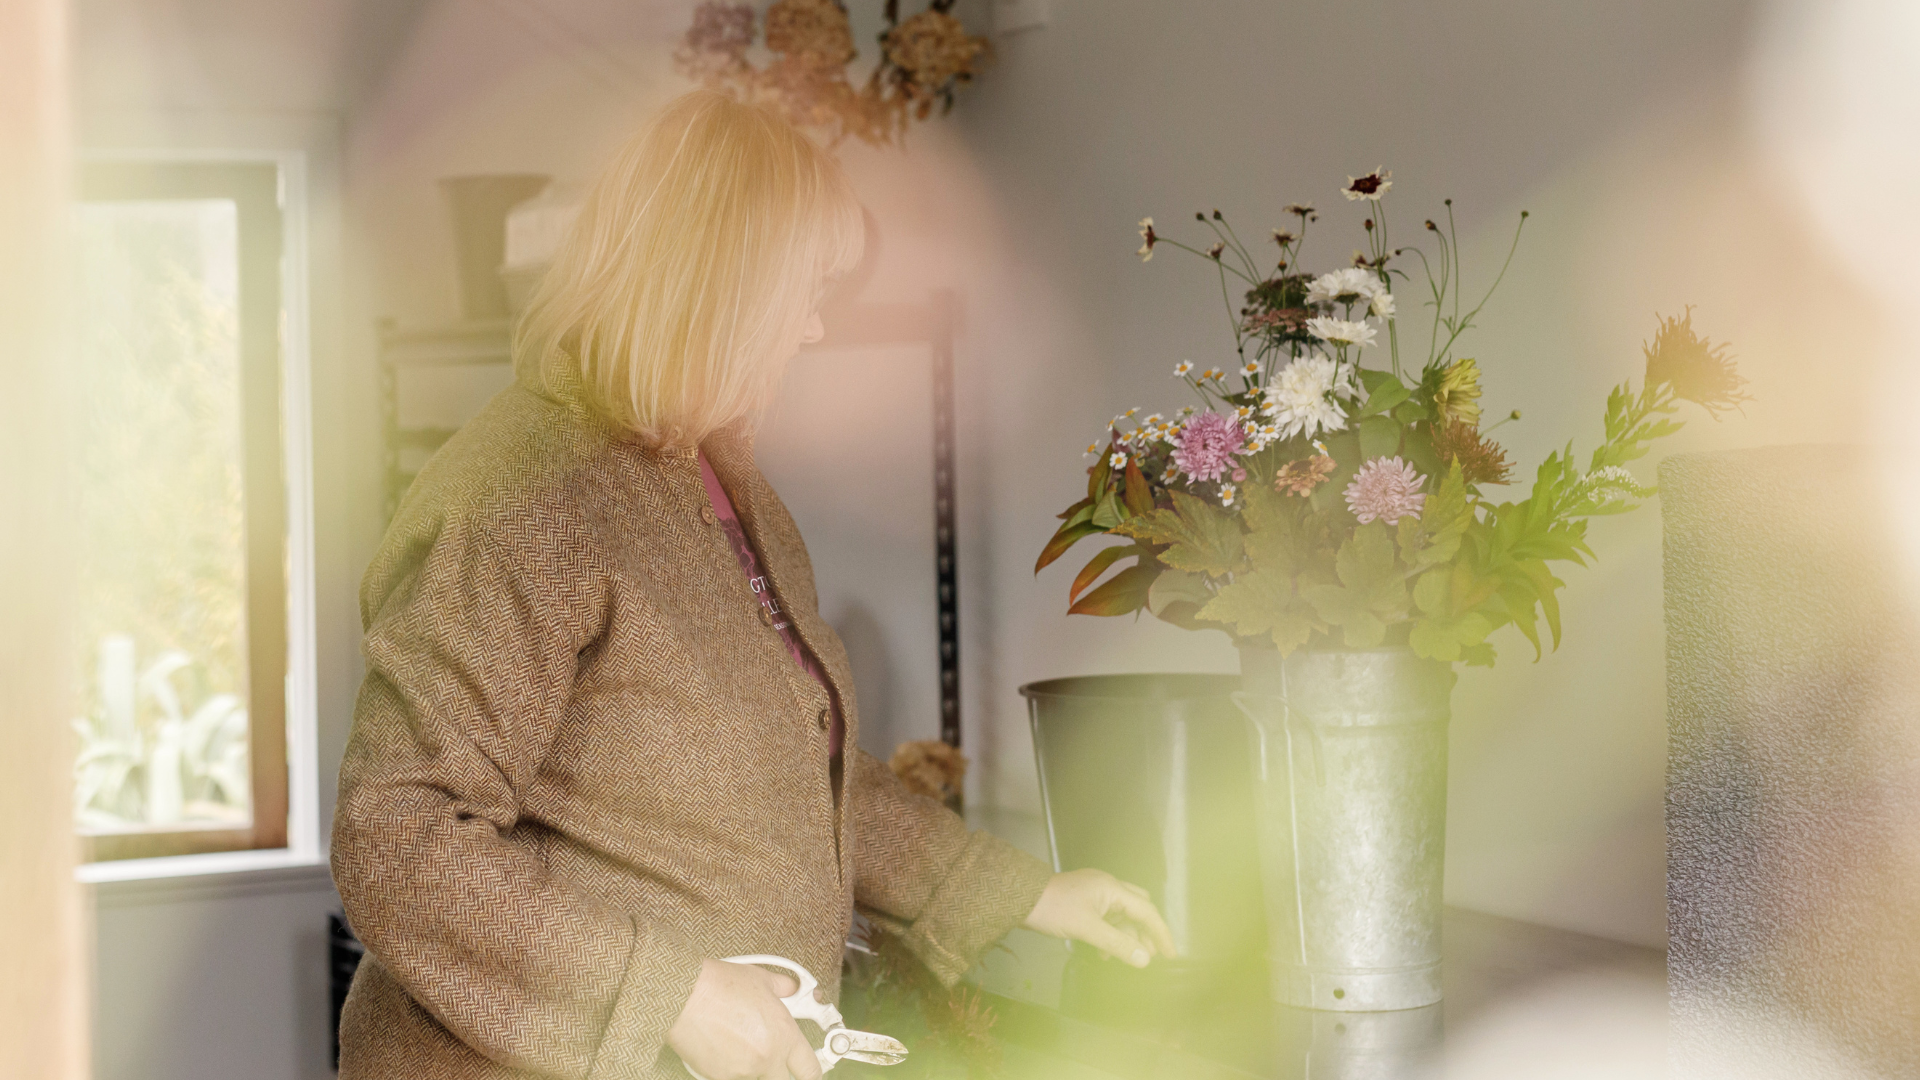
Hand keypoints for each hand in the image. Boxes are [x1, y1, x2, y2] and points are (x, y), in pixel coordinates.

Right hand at [667, 958, 820, 1079]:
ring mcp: (743, 1071)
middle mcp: (767, 1058)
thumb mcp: (762, 979)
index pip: (810, 1070)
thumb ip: (785, 989)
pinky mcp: (719, 1077)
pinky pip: (732, 1077)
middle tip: (766, 1056)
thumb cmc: (721, 985)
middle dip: (778, 1071)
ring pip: (755, 1078)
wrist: (685, 995)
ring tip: (737, 1042)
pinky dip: (729, 1067)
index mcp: (784, 1036)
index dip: (811, 1073)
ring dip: (751, 1067)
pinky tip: (720, 1046)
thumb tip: (794, 989)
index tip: (808, 1072)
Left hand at [1021, 868, 1177, 967]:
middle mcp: (1108, 886)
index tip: (1170, 955)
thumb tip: (1145, 960)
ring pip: (1122, 914)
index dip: (1160, 933)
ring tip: (1128, 958)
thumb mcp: (1088, 929)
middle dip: (1146, 932)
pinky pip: (1107, 917)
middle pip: (1139, 908)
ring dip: (1127, 935)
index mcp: (1113, 888)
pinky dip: (1112, 933)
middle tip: (1150, 956)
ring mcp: (1096, 892)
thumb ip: (1118, 944)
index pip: (1147, 910)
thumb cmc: (1054, 910)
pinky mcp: (1085, 900)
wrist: (1020, 898)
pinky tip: (1105, 952)